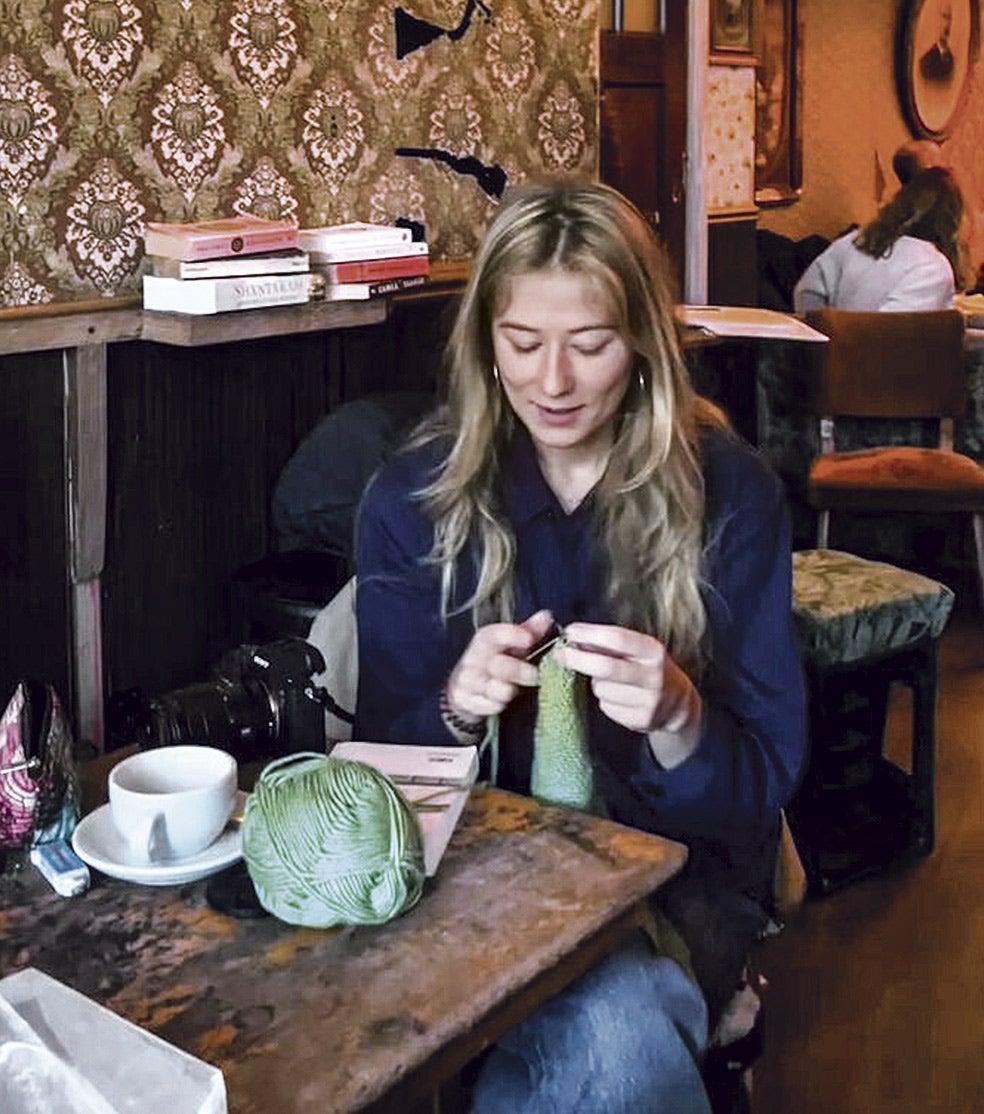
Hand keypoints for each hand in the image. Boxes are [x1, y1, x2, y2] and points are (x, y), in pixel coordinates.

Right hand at [444, 609, 555, 721]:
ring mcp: (468, 681)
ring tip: (516, 689)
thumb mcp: (511, 644)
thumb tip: (547, 615)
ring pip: (492, 688)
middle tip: (536, 675)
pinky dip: (498, 705)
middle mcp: (473, 659)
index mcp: (485, 640)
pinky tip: (503, 701)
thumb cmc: (496, 659)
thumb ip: (530, 630)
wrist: (465, 684)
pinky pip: (488, 706)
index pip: (493, 634)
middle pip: (497, 664)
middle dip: (519, 671)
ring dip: (509, 691)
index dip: (512, 635)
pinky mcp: (466, 700)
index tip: (529, 639)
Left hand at [556, 622, 698, 735]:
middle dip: (578, 660)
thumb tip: (577, 637)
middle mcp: (653, 676)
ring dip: (595, 684)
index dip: (590, 634)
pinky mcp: (641, 720)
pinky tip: (618, 698)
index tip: (570, 631)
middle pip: (605, 667)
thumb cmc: (649, 668)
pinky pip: (606, 707)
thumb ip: (611, 643)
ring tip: (609, 682)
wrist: (679, 704)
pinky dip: (604, 700)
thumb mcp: (639, 650)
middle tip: (560, 655)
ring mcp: (648, 700)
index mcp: (653, 651)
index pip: (617, 639)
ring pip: (601, 689)